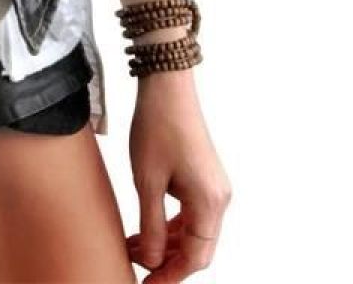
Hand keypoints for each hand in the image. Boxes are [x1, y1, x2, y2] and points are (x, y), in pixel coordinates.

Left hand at [126, 70, 231, 281]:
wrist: (167, 87)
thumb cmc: (156, 128)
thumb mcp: (147, 180)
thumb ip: (151, 225)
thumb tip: (152, 260)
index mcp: (210, 203)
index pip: (196, 257)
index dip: (171, 275)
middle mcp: (218, 199)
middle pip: (197, 248)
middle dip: (167, 262)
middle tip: (136, 270)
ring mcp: (213, 189)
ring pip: (193, 232)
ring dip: (165, 243)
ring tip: (133, 248)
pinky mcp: (203, 178)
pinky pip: (190, 214)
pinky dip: (169, 225)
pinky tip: (145, 230)